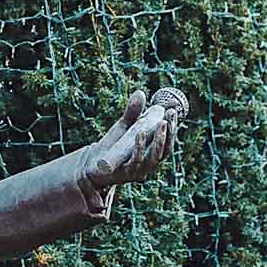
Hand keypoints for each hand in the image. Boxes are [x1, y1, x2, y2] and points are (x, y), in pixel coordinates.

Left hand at [79, 86, 187, 208]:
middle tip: (171, 114)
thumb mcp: (124, 126)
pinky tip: (140, 133)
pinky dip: (140, 147)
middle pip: (165, 150)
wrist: (93, 163)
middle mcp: (149, 165)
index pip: (168, 142)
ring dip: (159, 140)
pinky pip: (135, 161)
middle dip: (170, 132)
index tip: (173, 109)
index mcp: (152, 153)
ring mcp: (139, 171)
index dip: (173, 126)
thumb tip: (140, 92)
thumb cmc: (113, 145)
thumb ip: (132, 112)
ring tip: (161, 123)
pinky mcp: (125, 174)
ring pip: (154, 157)